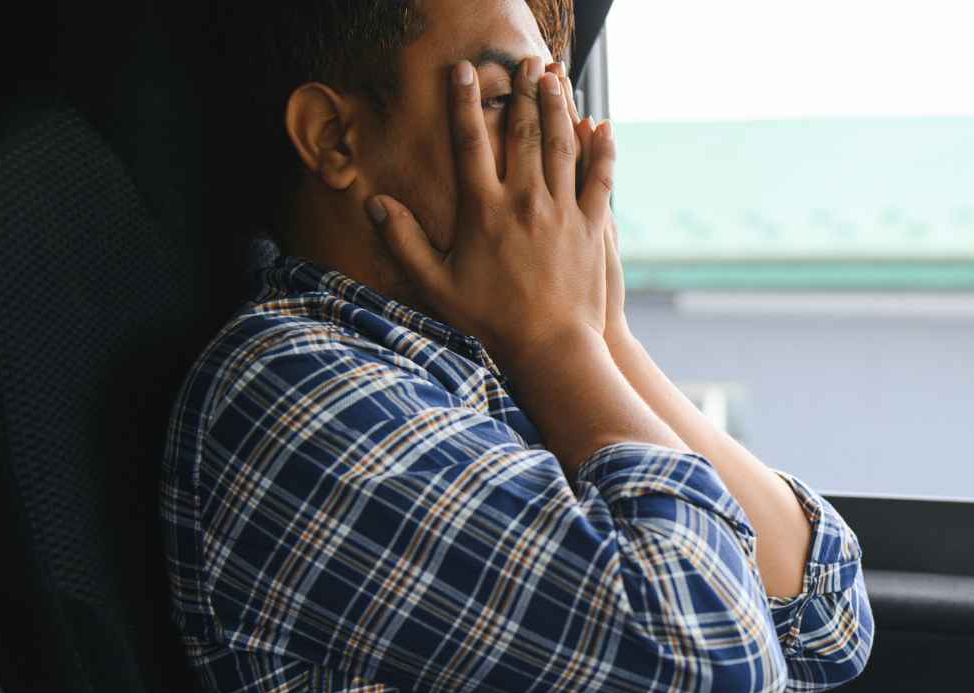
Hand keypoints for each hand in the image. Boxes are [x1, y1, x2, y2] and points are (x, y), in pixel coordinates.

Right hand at [368, 57, 615, 368]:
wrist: (550, 348)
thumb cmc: (489, 321)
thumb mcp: (436, 284)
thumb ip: (404, 241)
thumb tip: (372, 204)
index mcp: (483, 210)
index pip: (469, 141)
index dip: (463, 102)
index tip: (462, 71)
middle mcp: (525, 202)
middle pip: (522, 132)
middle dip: (522, 91)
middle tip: (524, 62)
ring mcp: (562, 212)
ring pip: (562, 146)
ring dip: (558, 106)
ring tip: (554, 77)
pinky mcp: (593, 228)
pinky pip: (599, 179)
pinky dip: (601, 150)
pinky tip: (601, 126)